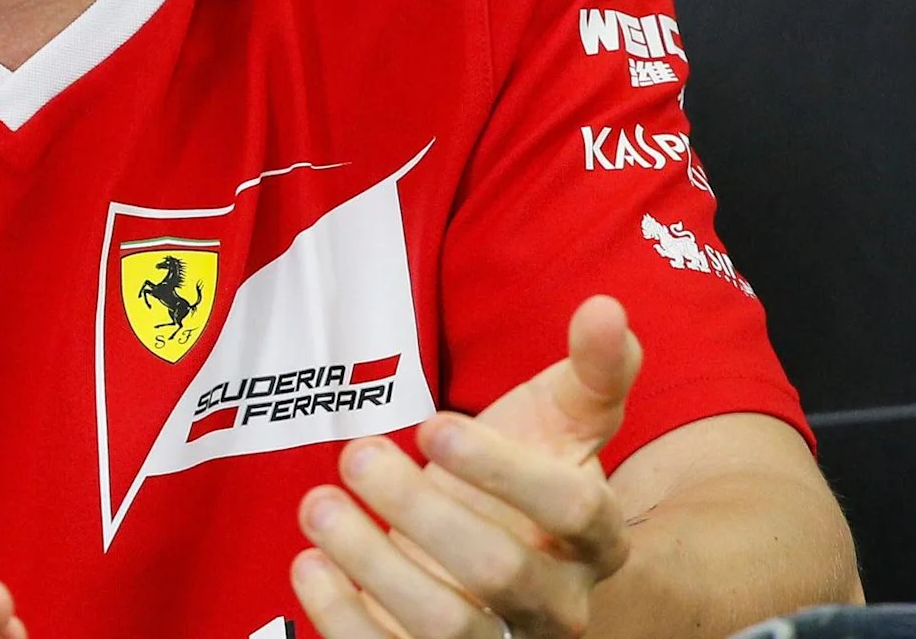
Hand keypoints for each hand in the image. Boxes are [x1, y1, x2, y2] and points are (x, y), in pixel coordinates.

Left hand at [293, 296, 642, 638]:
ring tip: (318, 506)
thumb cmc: (527, 479)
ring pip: (447, 630)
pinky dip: (343, 620)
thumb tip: (607, 308)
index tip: (433, 425)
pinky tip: (308, 565)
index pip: (574, 512)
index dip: (504, 470)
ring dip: (374, 566)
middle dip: (421, 511)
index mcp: (598, 540)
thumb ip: (593, 370)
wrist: (505, 564)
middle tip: (358, 454)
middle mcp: (558, 605)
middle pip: (500, 573)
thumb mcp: (563, 423)